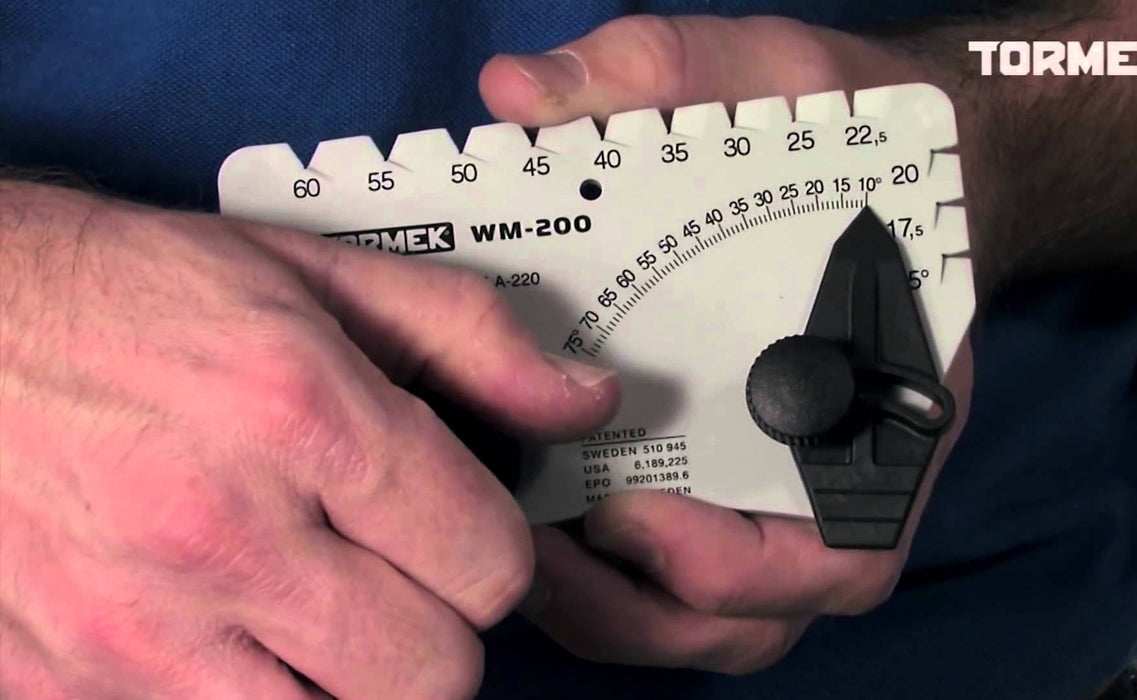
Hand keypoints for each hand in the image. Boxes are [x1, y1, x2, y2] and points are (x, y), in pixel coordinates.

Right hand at [0, 183, 618, 697]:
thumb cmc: (119, 295)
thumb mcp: (305, 274)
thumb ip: (462, 336)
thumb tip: (580, 400)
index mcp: (300, 416)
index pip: (488, 566)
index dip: (491, 551)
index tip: (458, 530)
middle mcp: (220, 536)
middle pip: (431, 674)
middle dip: (435, 626)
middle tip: (391, 571)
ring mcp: (136, 633)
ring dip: (350, 680)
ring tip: (314, 605)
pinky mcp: (67, 689)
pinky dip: (252, 699)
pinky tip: (230, 634)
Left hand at [479, 15, 973, 672]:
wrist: (873, 157)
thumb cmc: (843, 135)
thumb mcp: (771, 76)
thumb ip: (662, 70)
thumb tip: (520, 92)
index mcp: (890, 405)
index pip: (843, 553)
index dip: (739, 568)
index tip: (630, 513)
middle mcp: (838, 475)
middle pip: (750, 618)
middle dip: (632, 605)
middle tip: (529, 544)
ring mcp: (778, 495)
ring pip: (699, 621)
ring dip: (601, 607)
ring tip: (510, 536)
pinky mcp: (719, 487)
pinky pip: (665, 583)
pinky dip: (598, 578)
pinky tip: (527, 512)